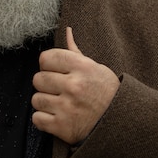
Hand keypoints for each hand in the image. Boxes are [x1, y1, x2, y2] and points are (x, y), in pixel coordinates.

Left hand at [31, 27, 119, 144]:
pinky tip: (55, 116)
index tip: (55, 71)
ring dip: (44, 102)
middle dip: (45, 84)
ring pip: (36, 99)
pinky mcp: (62, 127)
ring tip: (58, 103)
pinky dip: (43, 119)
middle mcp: (73, 86)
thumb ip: (75, 51)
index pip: (45, 58)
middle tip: (57, 89)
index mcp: (81, 67)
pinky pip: (36, 119)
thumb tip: (67, 30)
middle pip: (38, 79)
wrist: (121, 122)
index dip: (47, 65)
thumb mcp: (95, 67)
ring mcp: (67, 107)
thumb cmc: (105, 91)